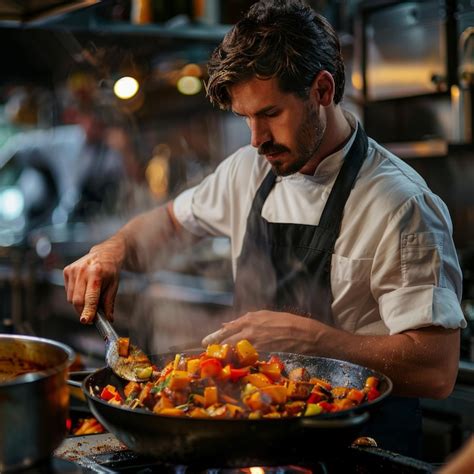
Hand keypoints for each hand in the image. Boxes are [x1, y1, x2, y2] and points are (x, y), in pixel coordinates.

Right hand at [63, 235, 125, 323]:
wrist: (105, 253)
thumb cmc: (110, 269)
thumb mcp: (114, 286)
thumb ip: (109, 304)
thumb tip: (108, 319)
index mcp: (97, 273)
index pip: (90, 297)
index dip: (88, 311)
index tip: (86, 320)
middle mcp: (82, 271)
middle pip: (77, 301)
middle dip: (83, 311)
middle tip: (91, 316)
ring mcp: (73, 270)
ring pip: (71, 298)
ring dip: (79, 304)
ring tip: (90, 298)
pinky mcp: (66, 271)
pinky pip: (68, 292)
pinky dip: (75, 296)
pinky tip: (84, 289)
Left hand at [202, 310, 320, 352]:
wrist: (307, 333)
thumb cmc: (289, 324)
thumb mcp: (267, 317)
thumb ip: (249, 321)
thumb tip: (230, 325)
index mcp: (252, 318)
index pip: (229, 327)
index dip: (217, 335)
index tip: (208, 340)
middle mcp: (250, 327)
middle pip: (226, 337)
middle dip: (214, 343)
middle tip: (205, 348)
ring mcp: (255, 339)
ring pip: (233, 347)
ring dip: (223, 354)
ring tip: (216, 360)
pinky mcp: (262, 350)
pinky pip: (245, 357)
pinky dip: (237, 362)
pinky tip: (233, 367)